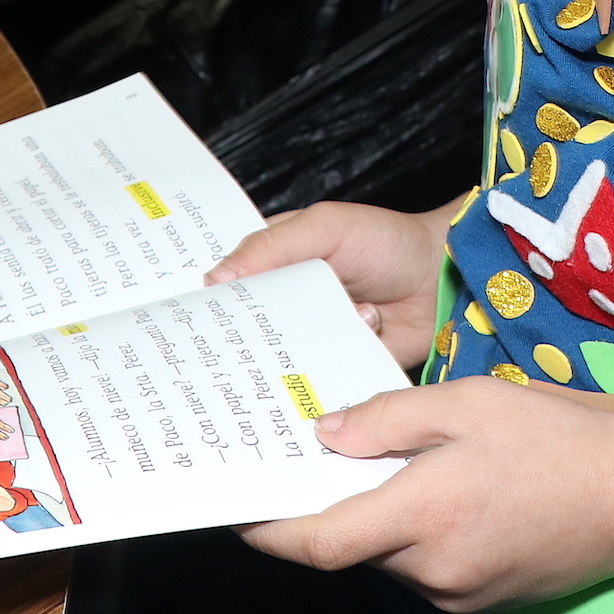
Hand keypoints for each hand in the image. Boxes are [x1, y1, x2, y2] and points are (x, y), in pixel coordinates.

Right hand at [207, 198, 456, 367]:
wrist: (443, 280)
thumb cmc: (387, 242)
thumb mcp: (326, 228)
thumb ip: (273, 246)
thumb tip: (215, 277)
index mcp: (274, 262)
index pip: (225, 284)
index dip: (200, 303)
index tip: (170, 323)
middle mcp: (286, 302)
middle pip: (242, 330)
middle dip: (230, 344)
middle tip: (206, 362)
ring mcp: (310, 337)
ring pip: (273, 361)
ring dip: (272, 366)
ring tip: (264, 371)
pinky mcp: (334, 367)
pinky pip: (310, 385)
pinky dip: (309, 385)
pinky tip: (311, 378)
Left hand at [239, 377, 613, 612]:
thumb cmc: (560, 438)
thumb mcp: (470, 401)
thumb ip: (390, 417)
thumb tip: (326, 433)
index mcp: (424, 514)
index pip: (318, 542)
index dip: (267, 529)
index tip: (235, 507)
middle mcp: (433, 567)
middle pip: (350, 546)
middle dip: (328, 506)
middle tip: (311, 455)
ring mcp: (457, 591)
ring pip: (387, 556)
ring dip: (375, 517)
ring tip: (386, 461)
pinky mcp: (480, 598)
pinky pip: (423, 567)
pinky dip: (413, 532)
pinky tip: (437, 490)